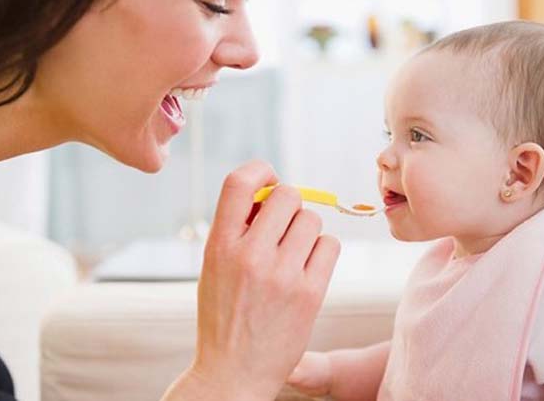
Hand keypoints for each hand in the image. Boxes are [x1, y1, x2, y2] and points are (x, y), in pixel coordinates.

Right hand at [188, 160, 340, 399]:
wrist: (233, 373)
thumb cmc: (223, 315)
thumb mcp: (213, 267)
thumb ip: (236, 228)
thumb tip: (270, 192)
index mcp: (219, 245)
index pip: (240, 181)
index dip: (260, 170)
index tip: (268, 181)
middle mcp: (250, 255)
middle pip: (288, 194)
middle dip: (288, 204)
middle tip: (282, 225)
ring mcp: (282, 274)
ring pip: (312, 219)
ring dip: (305, 229)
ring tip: (293, 251)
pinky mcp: (309, 293)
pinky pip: (330, 245)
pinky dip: (321, 250)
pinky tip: (307, 266)